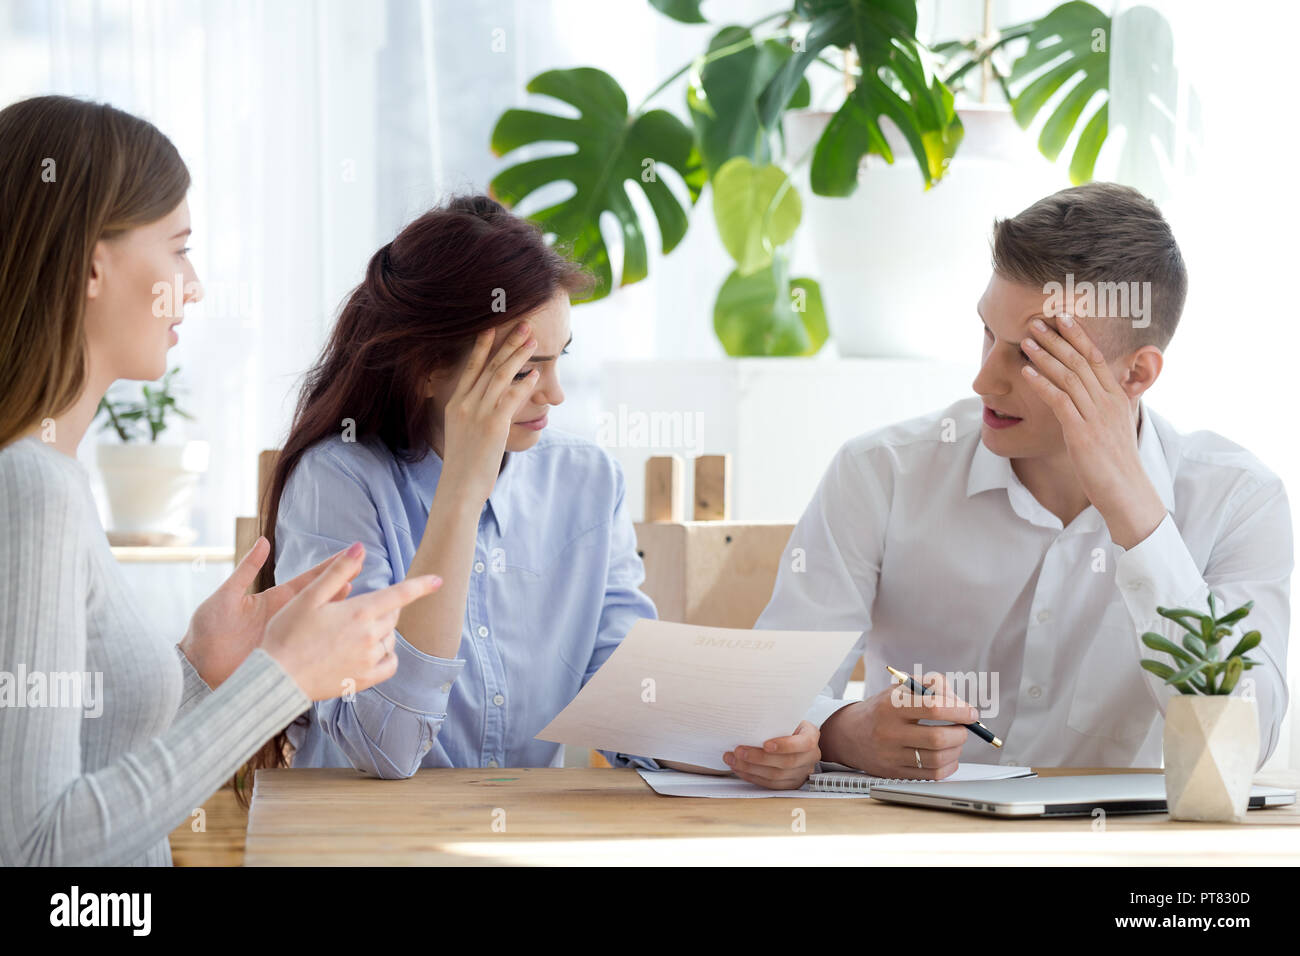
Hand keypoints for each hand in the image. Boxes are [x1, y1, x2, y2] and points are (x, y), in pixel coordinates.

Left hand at [180, 537, 354, 687]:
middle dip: (343, 585)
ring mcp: (287, 636)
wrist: (197, 666)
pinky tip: (344, 632)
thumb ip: (246, 570)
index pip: (309, 580)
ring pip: (321, 622)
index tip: (351, 554)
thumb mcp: (226, 596)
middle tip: (363, 571)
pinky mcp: (285, 654)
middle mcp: (285, 616)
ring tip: (361, 597)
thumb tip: (263, 541)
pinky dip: (328, 639)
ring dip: (339, 610)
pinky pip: (311, 646)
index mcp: (273, 599)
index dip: (330, 567)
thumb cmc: (207, 629)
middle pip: (321, 599)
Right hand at [261, 542, 442, 700]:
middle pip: (392, 616)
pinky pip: (389, 664)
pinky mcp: (364, 680)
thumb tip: (360, 547)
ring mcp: (369, 660)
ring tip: (349, 634)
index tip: (439, 580)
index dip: (422, 585)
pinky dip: (385, 656)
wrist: (274, 679)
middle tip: (351, 612)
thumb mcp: (308, 596)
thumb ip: (338, 572)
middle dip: (382, 609)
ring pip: (389, 639)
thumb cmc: (287, 633)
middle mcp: (371, 636)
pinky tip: (368, 653)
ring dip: (380, 632)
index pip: (401, 594)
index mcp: (359, 612)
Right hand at [438, 323, 539, 502]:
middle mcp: (464, 404)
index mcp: (455, 404)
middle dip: (507, 343)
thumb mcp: (460, 435)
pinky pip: (511, 397)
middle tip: (523, 325)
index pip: (470, 368)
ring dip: (519, 355)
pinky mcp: (493, 426)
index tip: (491, 327)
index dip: (481, 346)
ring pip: (500, 376)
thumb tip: (485, 413)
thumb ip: (470, 418)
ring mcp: (478, 413)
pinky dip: (525, 383)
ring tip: (533, 340)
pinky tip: (536, 373)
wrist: (458, 488)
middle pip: (488, 366)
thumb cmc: (463, 467)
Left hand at [722, 720, 821, 789]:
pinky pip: (771, 785)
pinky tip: (739, 769)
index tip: (765, 744)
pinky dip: (752, 777)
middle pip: (786, 763)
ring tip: (733, 759)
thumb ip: (774, 719)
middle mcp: (810, 757)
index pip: (804, 743)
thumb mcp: (785, 716)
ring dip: (751, 769)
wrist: (791, 735)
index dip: (785, 746)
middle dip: (759, 758)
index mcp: (811, 736)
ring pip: (776, 777)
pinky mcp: (791, 784)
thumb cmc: (785, 723)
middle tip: (738, 751)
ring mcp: (802, 773)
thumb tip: (748, 715)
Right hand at [818, 673, 976, 778]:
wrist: (849, 734)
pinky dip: (948, 766)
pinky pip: (932, 775)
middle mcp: (889, 731)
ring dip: (956, 750)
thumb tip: (960, 703)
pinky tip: (948, 756)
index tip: (970, 713)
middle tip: (964, 728)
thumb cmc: (883, 708)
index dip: (959, 711)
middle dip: (961, 733)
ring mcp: (891, 755)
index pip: (933, 708)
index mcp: (891, 705)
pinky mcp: (894, 773)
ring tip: (955, 741)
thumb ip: (931, 686)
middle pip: (938, 738)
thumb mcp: (900, 688)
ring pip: (938, 758)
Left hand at [1019, 314, 1165, 547]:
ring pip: (1069, 377)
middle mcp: (1108, 402)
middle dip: (1057, 338)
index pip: (1096, 358)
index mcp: (1116, 397)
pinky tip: (1027, 373)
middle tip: (1036, 320)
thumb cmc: (1115, 463)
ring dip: (1046, 356)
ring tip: (1027, 340)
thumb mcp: (1113, 426)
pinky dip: (1042, 383)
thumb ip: (1102, 406)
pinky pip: (1060, 401)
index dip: (1078, 335)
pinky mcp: (1082, 433)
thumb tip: (1091, 392)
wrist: (1127, 492)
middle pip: (1080, 361)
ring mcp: (1096, 416)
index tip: (1062, 316)